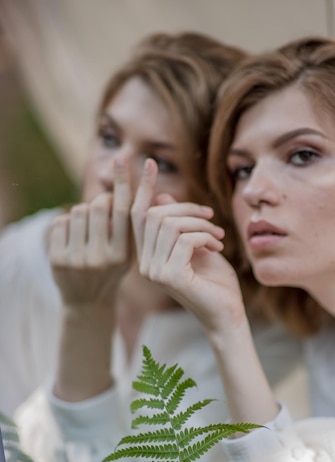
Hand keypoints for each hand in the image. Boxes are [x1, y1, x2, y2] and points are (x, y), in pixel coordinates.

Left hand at [48, 159, 132, 307]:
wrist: (87, 302)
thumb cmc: (112, 270)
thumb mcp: (129, 253)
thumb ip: (134, 226)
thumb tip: (148, 190)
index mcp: (123, 255)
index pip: (126, 211)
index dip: (126, 183)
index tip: (123, 159)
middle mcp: (101, 258)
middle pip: (98, 205)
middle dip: (100, 201)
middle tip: (103, 209)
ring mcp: (78, 260)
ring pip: (78, 211)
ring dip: (84, 213)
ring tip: (89, 229)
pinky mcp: (58, 260)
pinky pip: (60, 221)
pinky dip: (67, 223)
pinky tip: (74, 237)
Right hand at [131, 158, 245, 332]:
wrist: (227, 314)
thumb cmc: (215, 282)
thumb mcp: (197, 244)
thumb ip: (178, 224)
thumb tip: (161, 196)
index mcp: (147, 254)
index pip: (137, 215)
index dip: (141, 187)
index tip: (148, 162)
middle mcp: (144, 263)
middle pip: (154, 215)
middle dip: (186, 208)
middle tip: (211, 218)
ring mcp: (154, 271)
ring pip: (168, 225)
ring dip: (199, 224)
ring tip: (217, 237)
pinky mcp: (169, 276)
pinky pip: (183, 239)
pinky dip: (204, 236)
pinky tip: (216, 248)